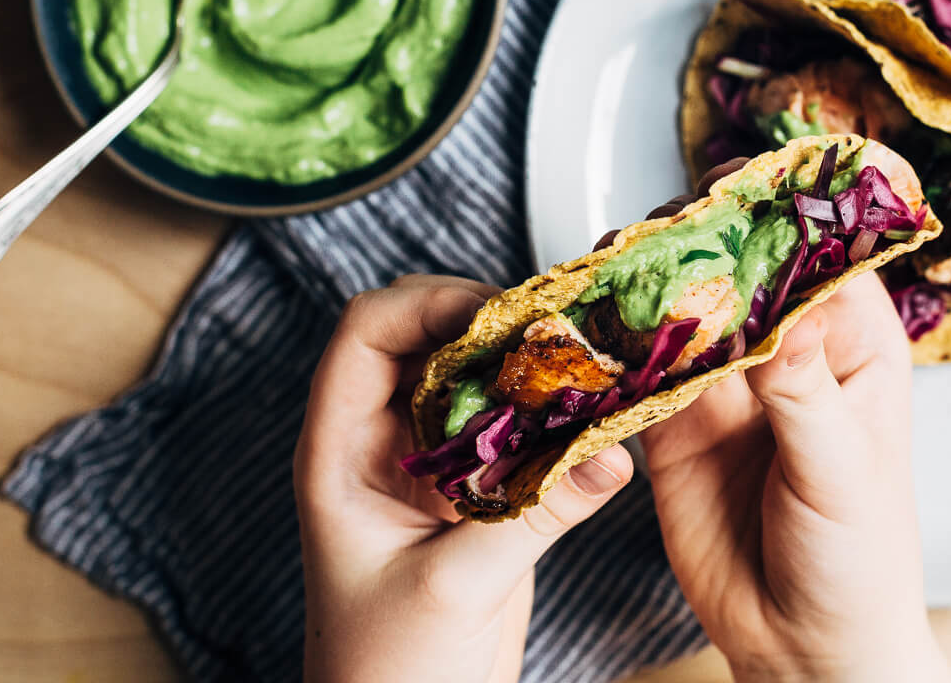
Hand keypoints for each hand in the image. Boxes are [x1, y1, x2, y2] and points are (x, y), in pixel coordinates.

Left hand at [294, 275, 633, 682]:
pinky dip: (545, 407)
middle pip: (424, 336)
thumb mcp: (458, 586)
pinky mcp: (472, 490)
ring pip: (470, 374)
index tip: (500, 314)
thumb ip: (536, 511)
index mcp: (338, 453)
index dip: (429, 305)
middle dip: (490, 319)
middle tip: (557, 330)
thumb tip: (612, 451)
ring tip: (581, 359)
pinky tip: (587, 411)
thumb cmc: (385, 675)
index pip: (366, 332)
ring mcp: (426, 465)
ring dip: (523, 360)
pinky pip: (506, 422)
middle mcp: (378, 445)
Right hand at [636, 165, 950, 682]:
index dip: (779, 214)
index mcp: (850, 343)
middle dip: (698, 242)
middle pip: (738, 267)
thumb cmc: (860, 561)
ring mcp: (727, 383)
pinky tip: (591, 331)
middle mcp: (787, 347)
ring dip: (647, 287)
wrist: (805, 648)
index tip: (733, 185)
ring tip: (612, 271)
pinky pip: (640, 370)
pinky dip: (615, 350)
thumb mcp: (843, 472)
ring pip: (682, 310)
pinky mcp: (674, 422)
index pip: (817, 252)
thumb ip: (805, 391)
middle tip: (656, 235)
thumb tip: (781, 311)